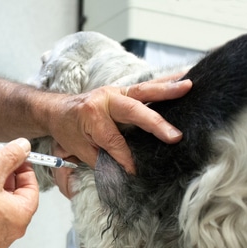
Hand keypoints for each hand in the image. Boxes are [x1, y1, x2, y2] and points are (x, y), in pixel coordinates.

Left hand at [50, 75, 191, 172]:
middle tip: (175, 135)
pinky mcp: (124, 90)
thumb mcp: (79, 149)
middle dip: (155, 123)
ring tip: (189, 86)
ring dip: (168, 89)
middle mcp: (105, 99)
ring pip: (144, 90)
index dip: (125, 157)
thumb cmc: (67, 130)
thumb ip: (102, 158)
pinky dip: (166, 81)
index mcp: (91, 115)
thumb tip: (125, 170)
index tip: (135, 171)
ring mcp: (116, 92)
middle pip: (134, 110)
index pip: (114, 140)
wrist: (57, 110)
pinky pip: (147, 86)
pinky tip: (184, 76)